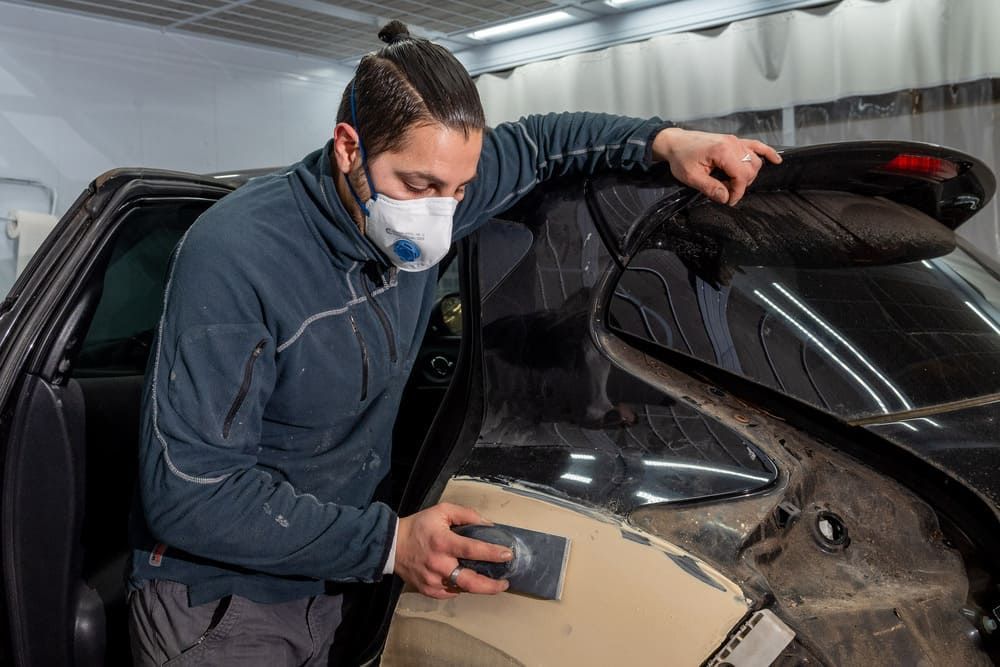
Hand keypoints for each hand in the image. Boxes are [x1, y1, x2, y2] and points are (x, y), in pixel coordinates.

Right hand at [394, 503, 511, 599]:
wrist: (392, 545)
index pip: (472, 549)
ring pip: (462, 589)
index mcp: (443, 542)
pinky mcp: (428, 590)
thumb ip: (466, 515)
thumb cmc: (419, 526)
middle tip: (504, 583)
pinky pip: (451, 593)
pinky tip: (467, 581)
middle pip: (470, 581)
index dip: (492, 553)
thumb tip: (488, 525)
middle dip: (491, 586)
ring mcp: (433, 580)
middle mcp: (439, 564)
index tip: (508, 555)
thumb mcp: (442, 511)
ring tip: (491, 582)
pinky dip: (462, 587)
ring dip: (478, 586)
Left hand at [652, 128, 781, 205]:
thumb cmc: (681, 157)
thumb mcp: (691, 177)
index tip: (729, 201)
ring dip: (748, 175)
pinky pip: (757, 145)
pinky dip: (767, 153)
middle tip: (726, 192)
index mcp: (722, 151)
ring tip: (732, 182)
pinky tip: (777, 160)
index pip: (741, 176)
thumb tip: (725, 198)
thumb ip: (710, 188)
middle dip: (741, 185)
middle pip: (751, 169)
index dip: (737, 192)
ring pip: (755, 161)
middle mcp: (732, 143)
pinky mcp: (735, 141)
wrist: (675, 142)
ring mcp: (735, 141)